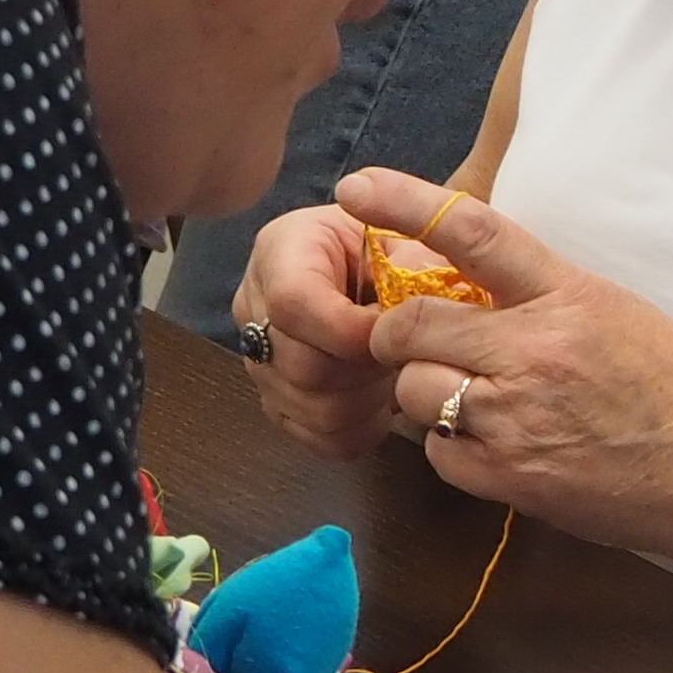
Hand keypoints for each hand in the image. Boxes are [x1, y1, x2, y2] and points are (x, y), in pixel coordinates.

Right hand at [234, 201, 398, 457]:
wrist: (366, 266)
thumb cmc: (387, 246)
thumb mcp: (402, 235)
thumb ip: (411, 261)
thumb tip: (417, 302)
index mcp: (282, 252)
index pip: (292, 303)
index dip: (349, 330)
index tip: (394, 335)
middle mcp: (255, 308)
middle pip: (303, 366)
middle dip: (367, 369)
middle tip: (404, 354)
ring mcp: (259, 360)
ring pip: (312, 409)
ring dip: (368, 401)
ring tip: (392, 373)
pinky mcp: (275, 401)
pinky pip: (316, 437)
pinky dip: (358, 430)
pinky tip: (379, 402)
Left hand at [339, 167, 672, 559]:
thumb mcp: (618, 313)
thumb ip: (544, 297)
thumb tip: (470, 283)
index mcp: (570, 294)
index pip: (474, 231)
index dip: (406, 202)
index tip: (356, 185)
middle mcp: (538, 349)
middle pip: (413, 323)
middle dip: (396, 333)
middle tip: (406, 340)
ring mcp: (519, 417)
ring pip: (416, 391)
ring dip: (427, 393)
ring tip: (470, 400)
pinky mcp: (512, 478)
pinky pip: (439, 452)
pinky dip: (452, 447)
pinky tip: (495, 445)